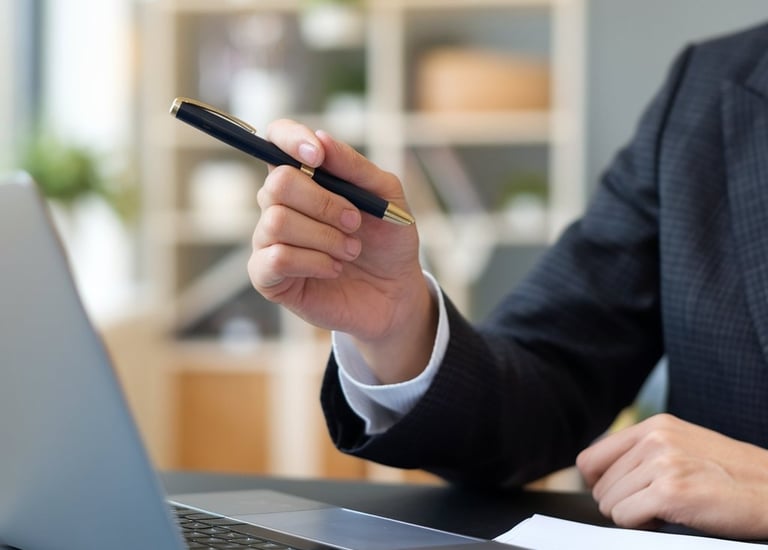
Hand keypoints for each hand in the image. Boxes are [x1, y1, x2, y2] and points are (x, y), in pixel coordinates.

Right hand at [248, 120, 435, 382]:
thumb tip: (321, 140)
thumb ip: (355, 168)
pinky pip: (276, 259)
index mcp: (305, 177)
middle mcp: (280, 204)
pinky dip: (314, 261)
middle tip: (355, 222)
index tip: (317, 155)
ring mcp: (270, 240)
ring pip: (278, 222)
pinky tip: (334, 268)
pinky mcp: (269, 277)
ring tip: (351, 250)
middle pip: (278, 183)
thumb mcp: (386, 197)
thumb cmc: (388, 241)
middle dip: (324, 203)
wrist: (395, 293)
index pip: (276, 140)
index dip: (289, 139)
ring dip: (325, 237)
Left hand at [576, 413, 767, 538]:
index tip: (616, 495)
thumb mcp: (683, 447)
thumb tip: (596, 476)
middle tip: (653, 507)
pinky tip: (668, 521)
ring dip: (632, 516)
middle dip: (620, 503)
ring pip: (610, 504)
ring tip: (666, 512)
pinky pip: (625, 517)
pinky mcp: (670, 492)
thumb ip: (643, 453)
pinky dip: (640, 527)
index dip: (597, 483)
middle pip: (599, 485)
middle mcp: (655, 439)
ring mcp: (662, 464)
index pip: (591, 457)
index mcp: (655, 426)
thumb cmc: (731, 477)